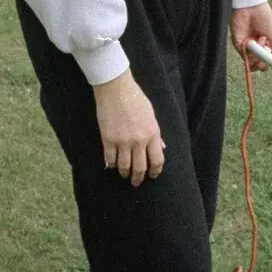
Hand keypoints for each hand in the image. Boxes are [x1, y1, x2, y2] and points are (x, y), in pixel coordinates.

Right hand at [92, 69, 164, 186]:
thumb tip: (162, 147)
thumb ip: (156, 134)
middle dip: (138, 178)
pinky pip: (110, 159)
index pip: (157, 160)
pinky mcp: (108, 139)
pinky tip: (111, 165)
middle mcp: (139, 141)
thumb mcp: (151, 115)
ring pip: (124, 166)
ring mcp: (123, 141)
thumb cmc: (136, 98)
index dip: (155, 171)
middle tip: (136, 182)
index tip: (153, 176)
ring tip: (124, 174)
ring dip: (124, 173)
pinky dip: (111, 164)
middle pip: (140, 167)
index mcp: (153, 134)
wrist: (116, 89)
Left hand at [230, 2, 271, 70]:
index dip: (267, 64)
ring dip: (256, 58)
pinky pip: (243, 54)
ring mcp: (245, 46)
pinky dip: (250, 52)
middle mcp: (254, 47)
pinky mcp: (237, 43)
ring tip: (261, 43)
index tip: (271, 64)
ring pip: (250, 61)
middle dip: (261, 65)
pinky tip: (254, 42)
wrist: (252, 6)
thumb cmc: (263, 17)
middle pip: (256, 64)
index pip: (265, 60)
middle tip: (264, 62)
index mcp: (264, 45)